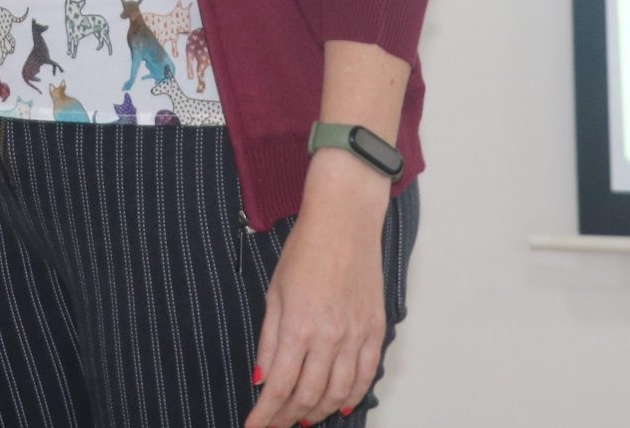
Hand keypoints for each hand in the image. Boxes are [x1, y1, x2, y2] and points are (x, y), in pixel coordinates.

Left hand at [247, 163, 388, 426]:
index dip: (265, 414)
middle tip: (276, 424)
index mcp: (297, 325)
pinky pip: (366, 376)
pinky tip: (339, 406)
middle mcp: (329, 336)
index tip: (254, 427)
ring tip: (302, 419)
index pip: (279, 386)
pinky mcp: (376, 331)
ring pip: (338, 393)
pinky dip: (352, 396)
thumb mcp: (274, 293)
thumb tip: (261, 379)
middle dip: (288, 417)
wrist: (345, 222)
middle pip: (308, 396)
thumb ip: (268, 340)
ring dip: (318, 412)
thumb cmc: (305, 251)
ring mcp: (356, 335)